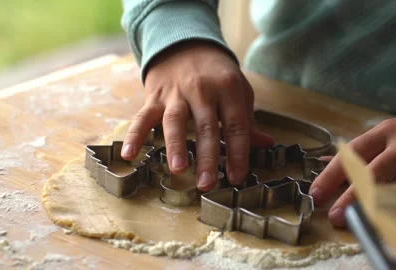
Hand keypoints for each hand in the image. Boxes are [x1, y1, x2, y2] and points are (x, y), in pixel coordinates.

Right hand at [121, 41, 273, 190]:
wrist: (185, 45)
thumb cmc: (216, 74)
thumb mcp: (237, 90)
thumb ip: (248, 120)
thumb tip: (266, 145)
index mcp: (228, 89)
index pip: (236, 125)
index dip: (238, 153)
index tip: (237, 177)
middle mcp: (202, 90)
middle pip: (207, 127)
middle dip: (207, 157)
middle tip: (208, 184)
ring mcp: (176, 94)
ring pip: (175, 121)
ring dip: (176, 146)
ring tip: (178, 169)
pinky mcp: (154, 97)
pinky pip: (142, 117)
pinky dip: (134, 135)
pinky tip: (129, 154)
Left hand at [309, 110, 395, 226]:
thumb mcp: (383, 135)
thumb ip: (358, 152)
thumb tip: (327, 167)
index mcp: (384, 133)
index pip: (352, 155)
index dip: (331, 176)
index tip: (316, 193)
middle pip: (372, 175)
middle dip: (350, 197)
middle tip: (335, 215)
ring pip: (394, 190)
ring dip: (372, 208)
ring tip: (355, 220)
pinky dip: (395, 211)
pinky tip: (382, 220)